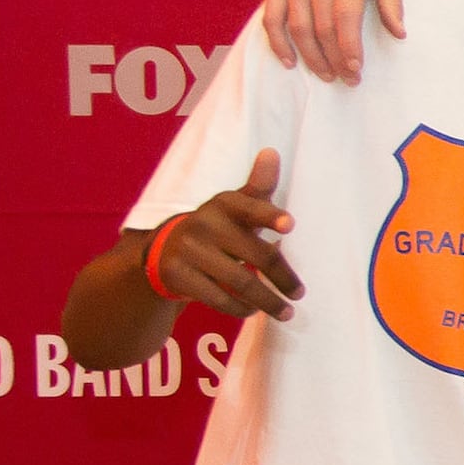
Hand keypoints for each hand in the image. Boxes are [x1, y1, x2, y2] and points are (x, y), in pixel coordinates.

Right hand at [152, 150, 302, 321]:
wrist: (163, 251)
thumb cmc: (217, 227)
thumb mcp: (234, 206)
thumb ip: (258, 187)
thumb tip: (271, 152)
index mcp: (224, 204)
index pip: (250, 207)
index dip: (269, 215)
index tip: (290, 226)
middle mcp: (205, 223)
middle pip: (257, 254)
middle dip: (283, 277)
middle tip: (300, 293)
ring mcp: (189, 250)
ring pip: (240, 280)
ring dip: (268, 301)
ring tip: (287, 312)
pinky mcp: (178, 275)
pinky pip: (218, 297)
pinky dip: (240, 308)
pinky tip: (253, 311)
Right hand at [263, 0, 400, 81]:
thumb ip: (393, 2)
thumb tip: (399, 33)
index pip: (346, 15)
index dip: (349, 46)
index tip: (355, 69)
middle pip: (322, 26)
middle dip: (334, 58)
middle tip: (345, 78)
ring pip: (297, 26)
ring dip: (311, 57)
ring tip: (325, 74)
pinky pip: (272, 17)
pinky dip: (279, 43)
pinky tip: (290, 61)